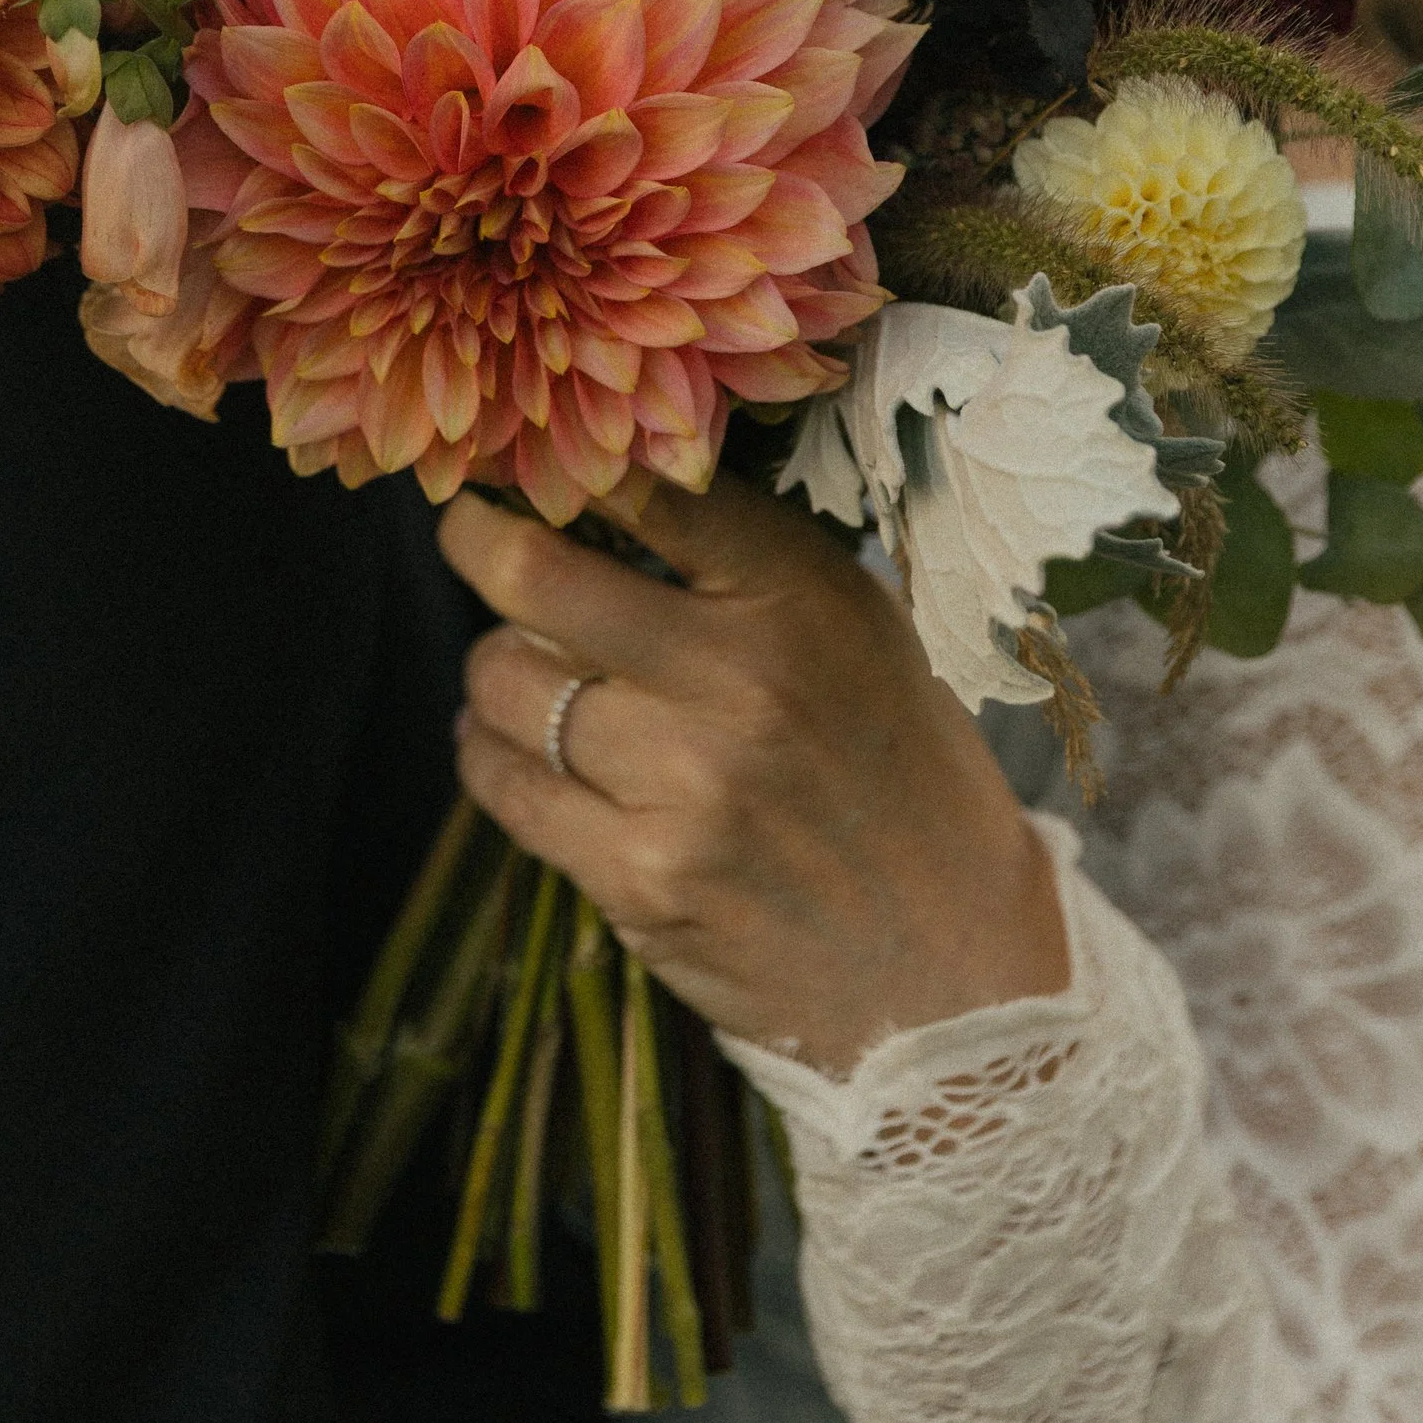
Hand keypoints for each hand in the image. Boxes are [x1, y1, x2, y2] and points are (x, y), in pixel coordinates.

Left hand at [441, 466, 1068, 1075]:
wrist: (950, 964)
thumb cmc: (889, 770)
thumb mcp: (854, 628)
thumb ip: (739, 559)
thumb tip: (590, 488)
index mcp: (802, 597)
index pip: (648, 489)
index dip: (560, 464)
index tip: (522, 458)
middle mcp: (741, 679)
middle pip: (534, 577)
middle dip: (479, 543)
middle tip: (472, 535)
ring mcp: (685, 786)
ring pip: (503, 682)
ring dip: (494, 670)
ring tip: (523, 673)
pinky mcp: (641, 879)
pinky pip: (506, 787)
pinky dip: (490, 756)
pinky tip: (513, 749)